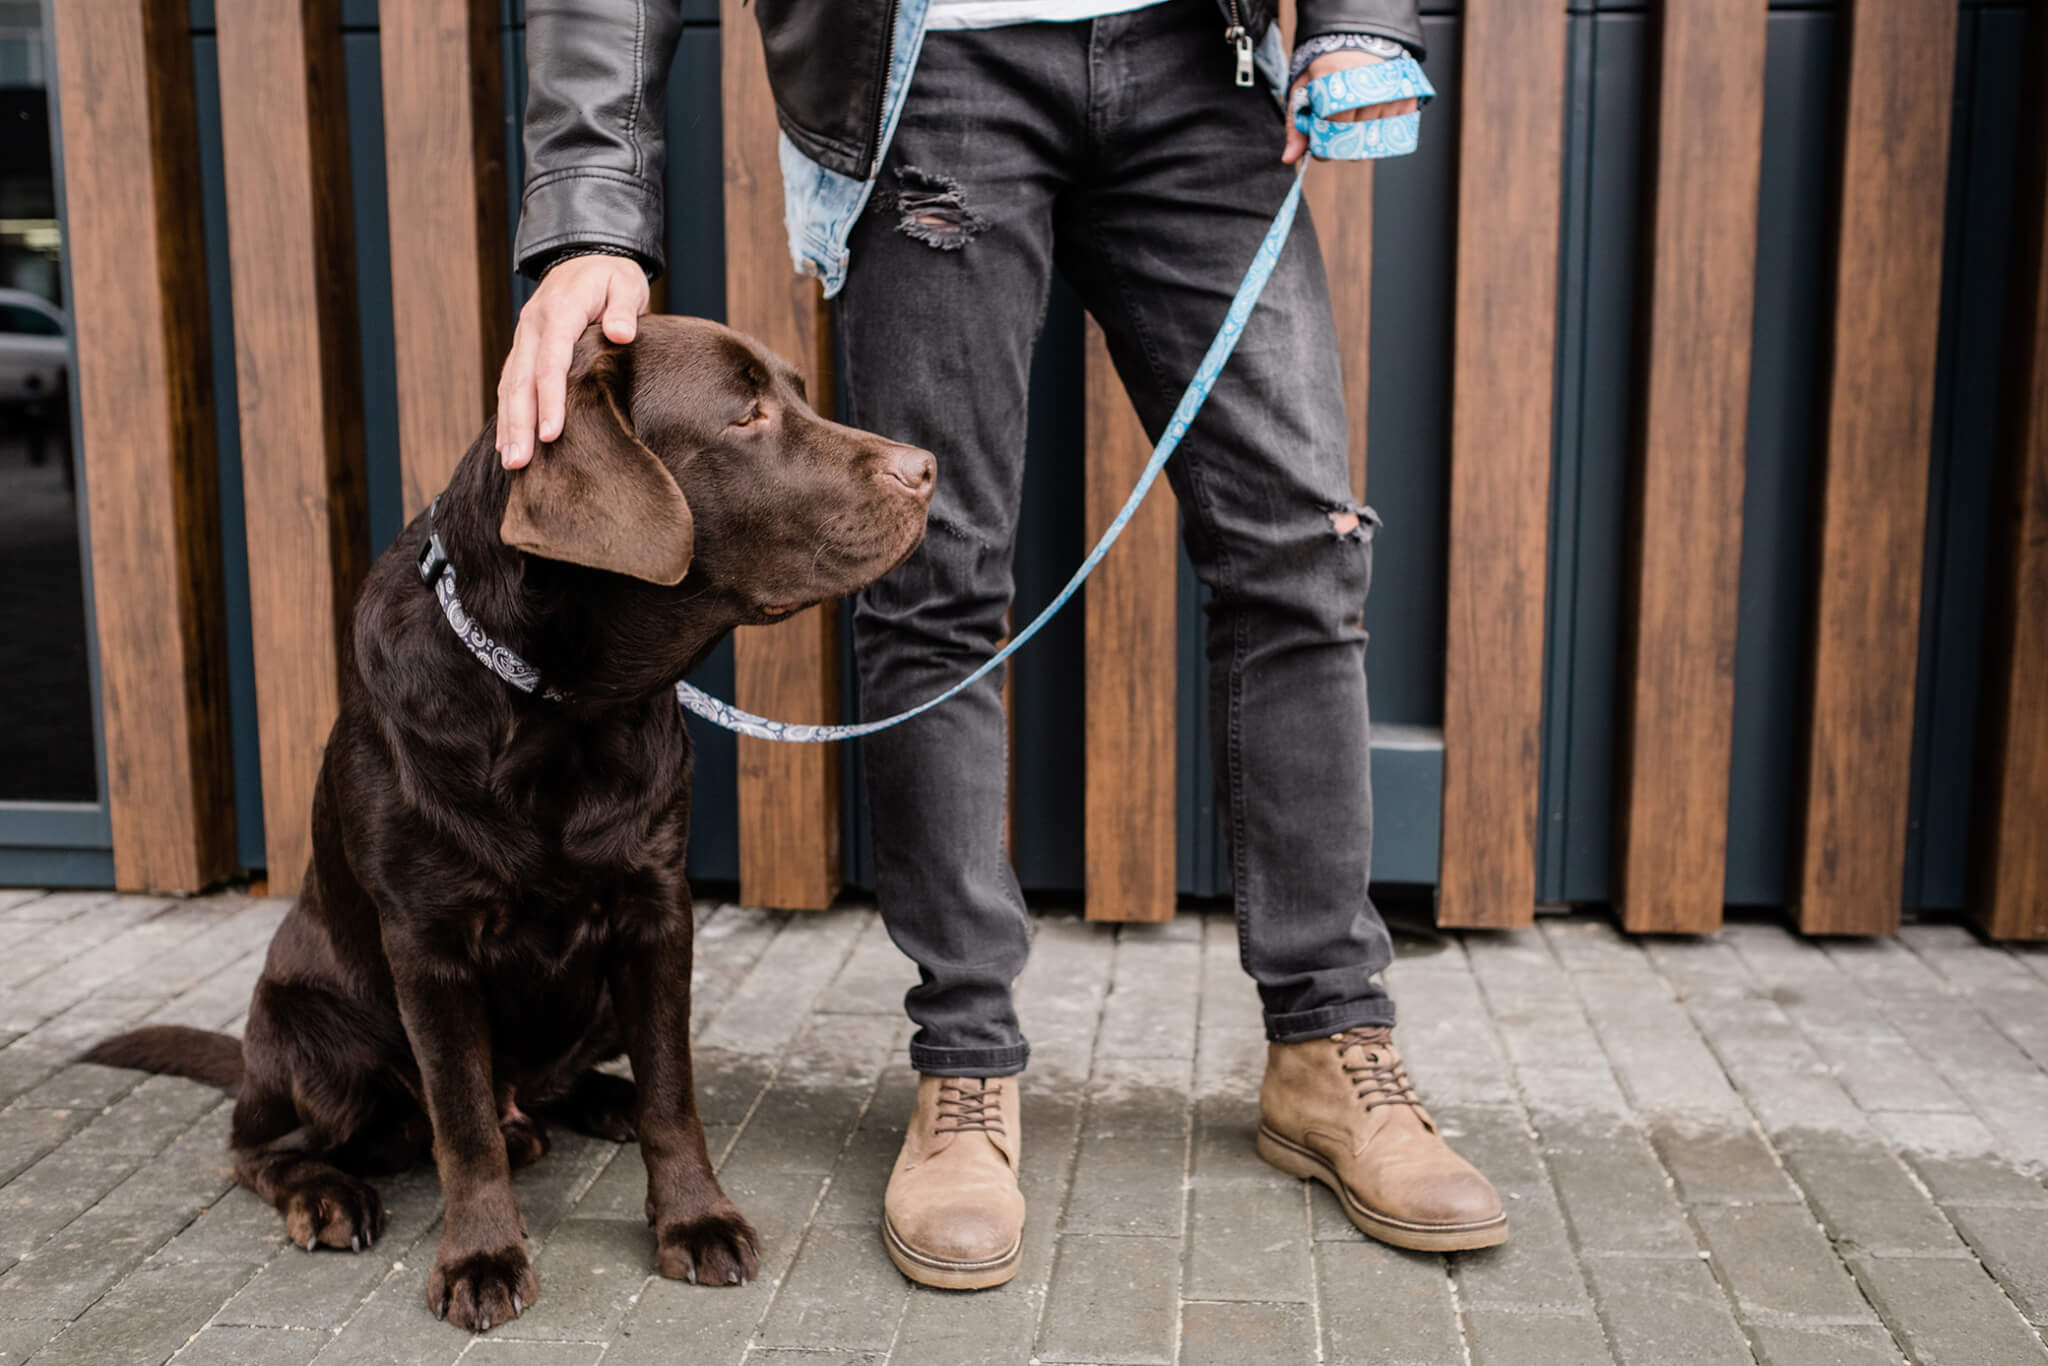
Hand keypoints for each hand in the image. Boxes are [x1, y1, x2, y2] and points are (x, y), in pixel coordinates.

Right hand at [496, 253, 648, 469]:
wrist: (586, 257)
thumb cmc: (611, 276)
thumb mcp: (625, 283)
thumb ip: (624, 309)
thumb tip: (620, 334)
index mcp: (558, 312)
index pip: (550, 362)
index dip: (550, 400)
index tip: (552, 434)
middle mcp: (533, 326)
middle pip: (521, 381)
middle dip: (519, 424)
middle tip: (519, 462)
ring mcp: (524, 338)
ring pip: (510, 385)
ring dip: (509, 424)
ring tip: (512, 463)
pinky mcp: (524, 348)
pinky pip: (512, 383)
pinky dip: (509, 413)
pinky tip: (510, 443)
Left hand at [1283, 50, 1419, 165]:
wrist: (1358, 39)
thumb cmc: (1326, 68)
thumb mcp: (1304, 90)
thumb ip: (1295, 125)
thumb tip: (1289, 158)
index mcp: (1335, 76)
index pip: (1331, 126)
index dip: (1324, 144)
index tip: (1319, 148)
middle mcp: (1366, 83)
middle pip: (1354, 137)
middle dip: (1341, 146)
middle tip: (1335, 136)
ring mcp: (1388, 90)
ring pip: (1374, 138)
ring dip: (1361, 140)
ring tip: (1353, 122)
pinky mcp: (1405, 95)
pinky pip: (1393, 130)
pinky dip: (1381, 132)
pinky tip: (1371, 119)